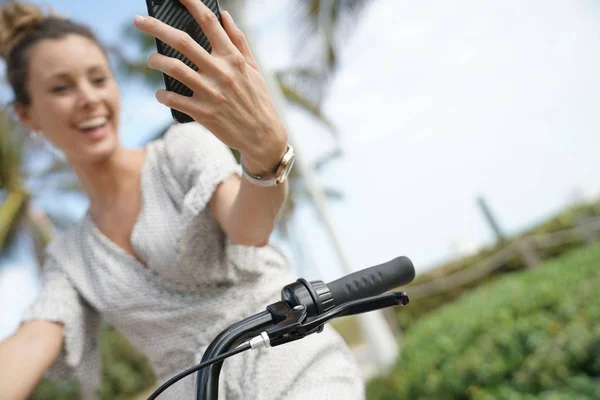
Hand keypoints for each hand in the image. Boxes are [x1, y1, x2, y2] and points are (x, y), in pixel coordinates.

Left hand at [134, 0, 287, 174]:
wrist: (263, 136)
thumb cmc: (257, 99)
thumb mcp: (253, 68)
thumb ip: (238, 41)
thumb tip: (224, 15)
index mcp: (233, 58)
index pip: (209, 23)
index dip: (192, 4)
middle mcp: (221, 72)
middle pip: (182, 41)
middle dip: (156, 27)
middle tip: (138, 21)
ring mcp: (211, 93)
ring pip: (173, 68)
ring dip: (155, 60)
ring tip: (150, 59)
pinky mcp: (203, 113)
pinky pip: (173, 99)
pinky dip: (161, 94)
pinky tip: (160, 93)